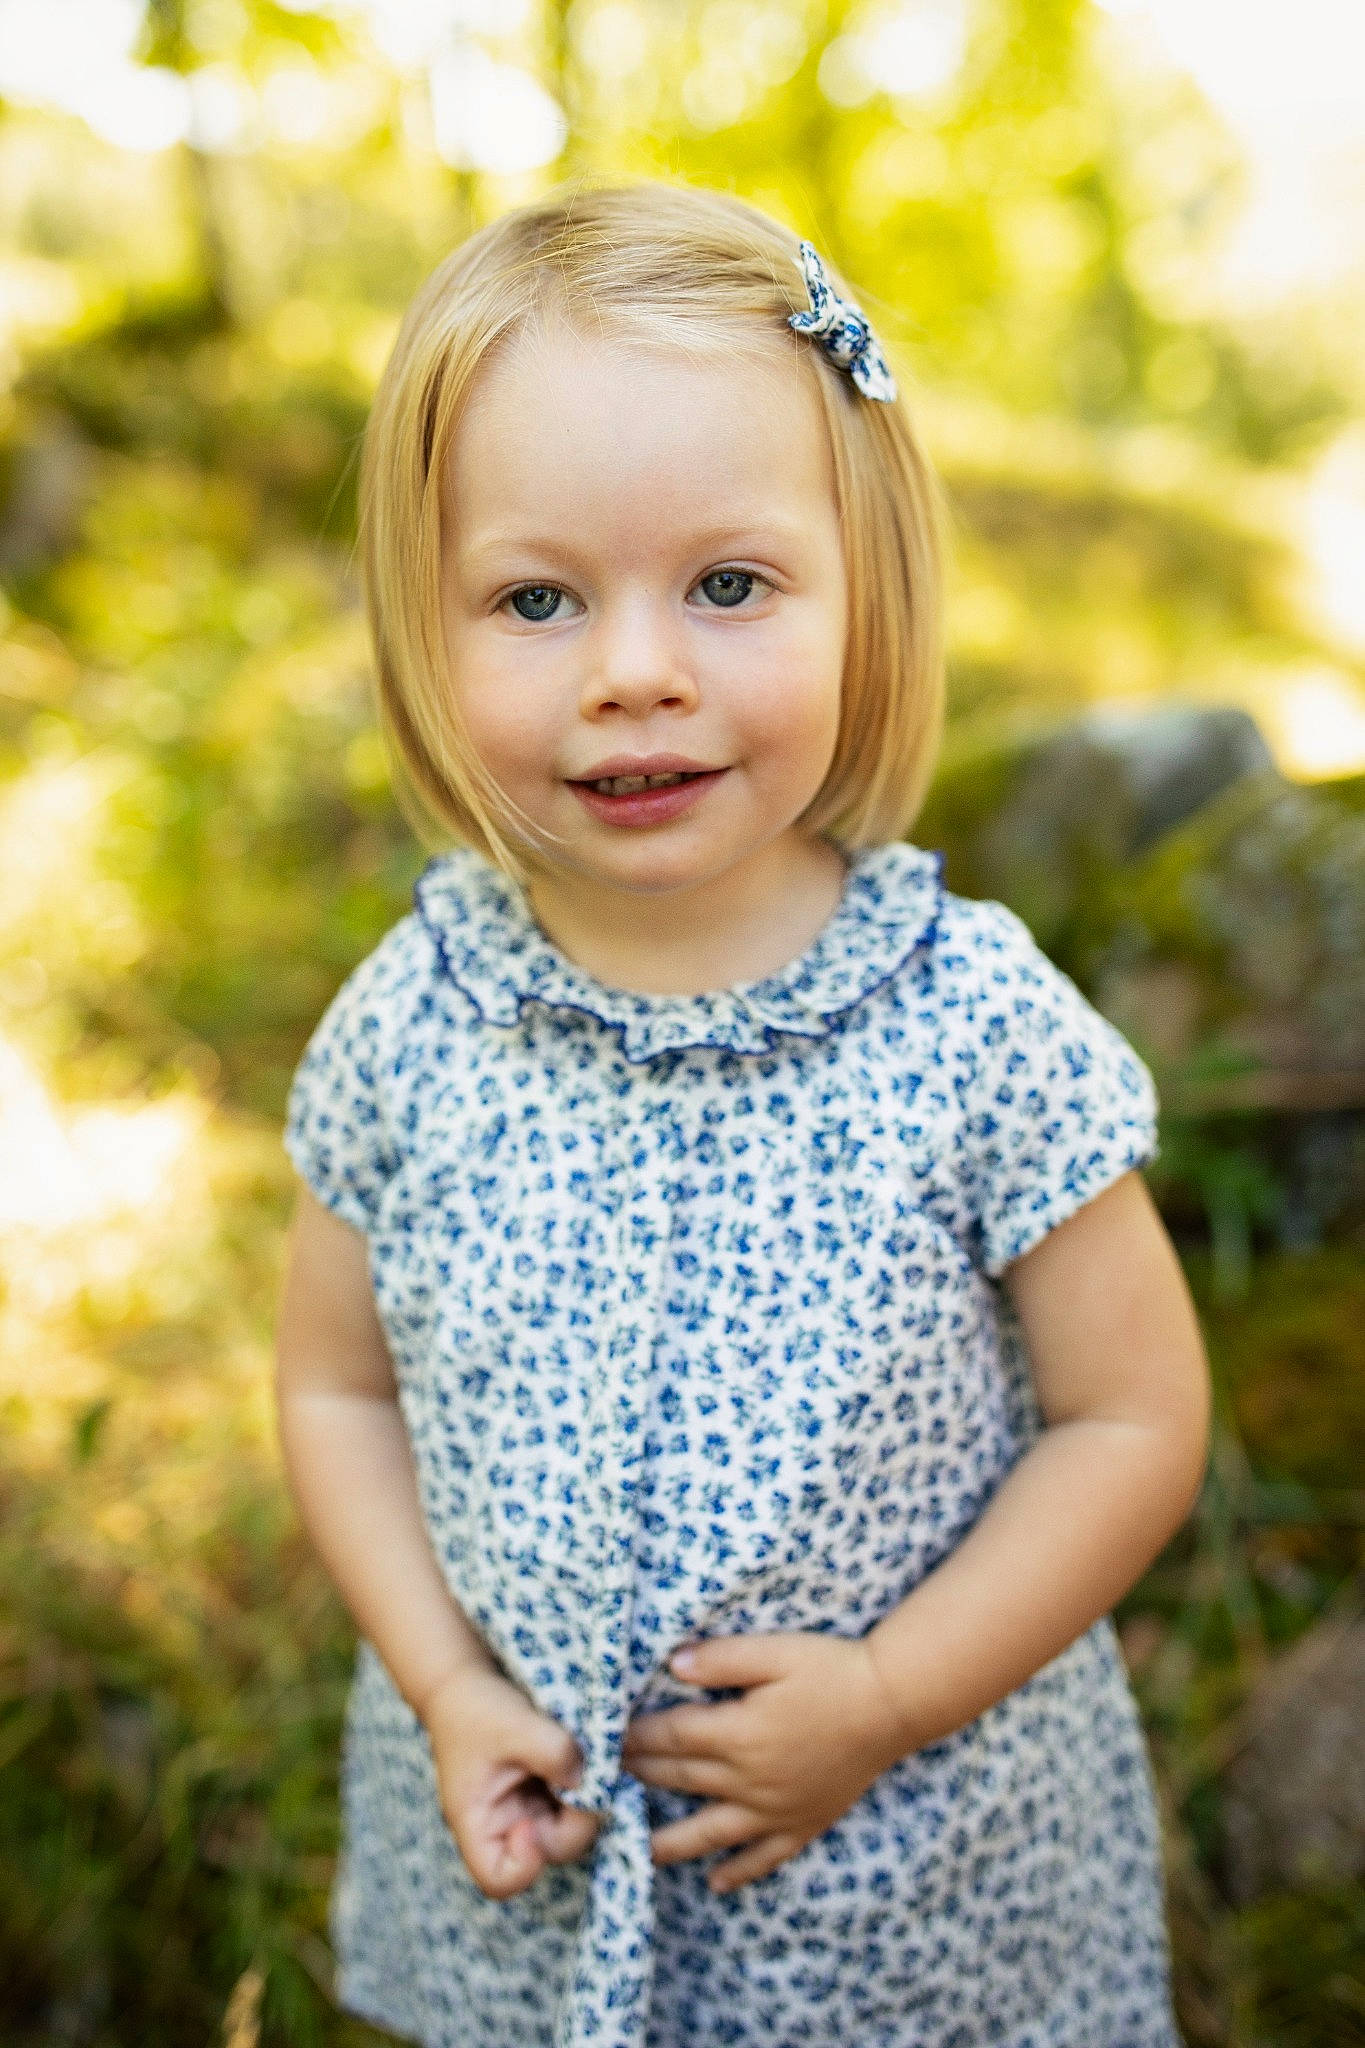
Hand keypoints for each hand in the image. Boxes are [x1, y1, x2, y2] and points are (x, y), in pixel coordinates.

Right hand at [422, 1663, 602, 1899]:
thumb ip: (552, 1751)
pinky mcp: (546, 1794)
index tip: (533, 1821)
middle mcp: (505, 1828)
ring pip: (570, 1827)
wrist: (467, 1684)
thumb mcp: (513, 1724)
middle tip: (578, 1772)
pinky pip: (574, 1804)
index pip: (501, 1880)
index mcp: (478, 1824)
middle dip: (573, 1818)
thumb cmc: (477, 1709)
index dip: (527, 1864)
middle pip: (550, 1852)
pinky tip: (579, 1753)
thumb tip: (590, 1781)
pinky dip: (584, 1784)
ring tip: (575, 1754)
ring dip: (583, 1797)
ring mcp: (528, 1813)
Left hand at [620, 1632, 907, 1893]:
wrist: (891, 1705)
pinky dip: (739, 1872)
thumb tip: (671, 1665)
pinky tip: (717, 1883)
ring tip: (639, 1849)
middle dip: (641, 1776)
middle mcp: (748, 1778)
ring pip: (711, 1831)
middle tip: (607, 1780)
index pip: (671, 1736)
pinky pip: (764, 1857)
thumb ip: (720, 1659)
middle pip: (681, 1779)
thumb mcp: (773, 1651)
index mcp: (737, 1732)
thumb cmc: (831, 1670)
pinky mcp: (803, 1823)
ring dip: (671, 1841)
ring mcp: (775, 1808)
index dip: (636, 1735)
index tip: (606, 1737)